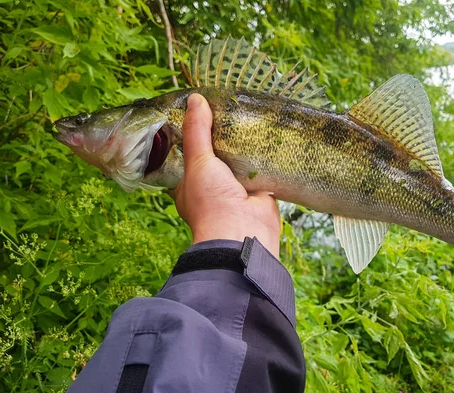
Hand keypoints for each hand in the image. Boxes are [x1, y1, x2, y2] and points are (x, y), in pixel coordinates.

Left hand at [172, 94, 280, 257]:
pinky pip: (261, 169)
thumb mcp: (198, 161)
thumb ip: (197, 132)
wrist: (243, 232)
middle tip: (227, 109)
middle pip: (215, 155)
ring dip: (244, 146)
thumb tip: (195, 99)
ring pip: (239, 161)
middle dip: (221, 137)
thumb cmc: (210, 202)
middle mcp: (211, 187)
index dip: (190, 135)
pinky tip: (268, 136)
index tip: (198, 112)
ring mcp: (236, 189)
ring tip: (248, 116)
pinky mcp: (259, 191)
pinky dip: (264, 156)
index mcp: (187, 184)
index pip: (186, 154)